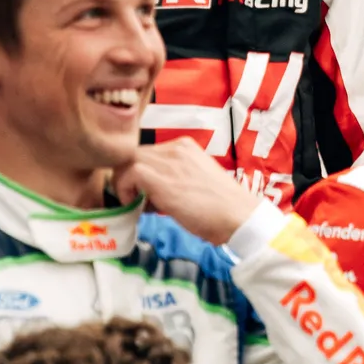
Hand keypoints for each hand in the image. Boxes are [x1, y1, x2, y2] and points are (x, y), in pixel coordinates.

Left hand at [112, 138, 259, 247]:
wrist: (237, 216)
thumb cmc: (221, 207)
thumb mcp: (195, 181)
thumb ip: (174, 178)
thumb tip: (149, 191)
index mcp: (185, 147)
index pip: (147, 153)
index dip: (140, 174)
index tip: (147, 196)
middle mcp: (175, 148)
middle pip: (133, 154)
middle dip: (128, 178)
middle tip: (138, 201)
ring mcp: (169, 162)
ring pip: (127, 161)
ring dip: (125, 185)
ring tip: (139, 205)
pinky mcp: (162, 179)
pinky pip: (129, 174)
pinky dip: (126, 191)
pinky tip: (138, 207)